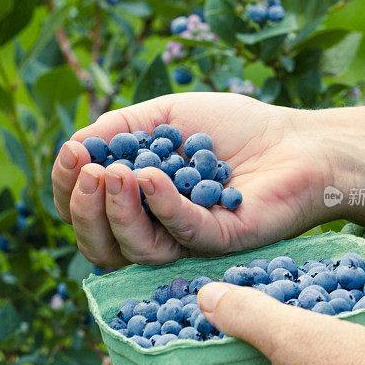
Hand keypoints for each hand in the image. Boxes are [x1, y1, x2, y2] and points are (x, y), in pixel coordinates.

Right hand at [51, 92, 330, 265]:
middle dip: (84, 209)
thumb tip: (74, 146)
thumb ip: (119, 130)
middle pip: (101, 242)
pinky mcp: (220, 243)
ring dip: (117, 211)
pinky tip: (150, 177)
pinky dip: (162, 206)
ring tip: (115, 173)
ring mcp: (188, 241)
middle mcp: (157, 228)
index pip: (88, 209)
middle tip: (89, 172)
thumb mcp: (165, 115)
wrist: (295, 140)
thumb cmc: (234, 128)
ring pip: (136, 248)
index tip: (71, 153)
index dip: (69, 187)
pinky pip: (182, 234)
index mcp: (139, 201)